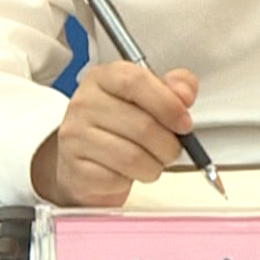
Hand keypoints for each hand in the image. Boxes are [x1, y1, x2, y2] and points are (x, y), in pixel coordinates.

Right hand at [31, 63, 198, 206]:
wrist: (82, 158)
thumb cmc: (117, 125)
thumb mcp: (145, 97)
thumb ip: (172, 88)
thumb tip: (184, 92)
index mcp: (103, 78)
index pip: (135, 81)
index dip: (167, 103)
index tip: (184, 122)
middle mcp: (84, 104)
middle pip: (142, 125)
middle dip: (168, 144)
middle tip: (172, 149)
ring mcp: (75, 137)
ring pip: (132, 157)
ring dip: (153, 166)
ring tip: (153, 162)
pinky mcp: (74, 169)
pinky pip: (115, 180)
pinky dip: (130, 181)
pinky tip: (128, 173)